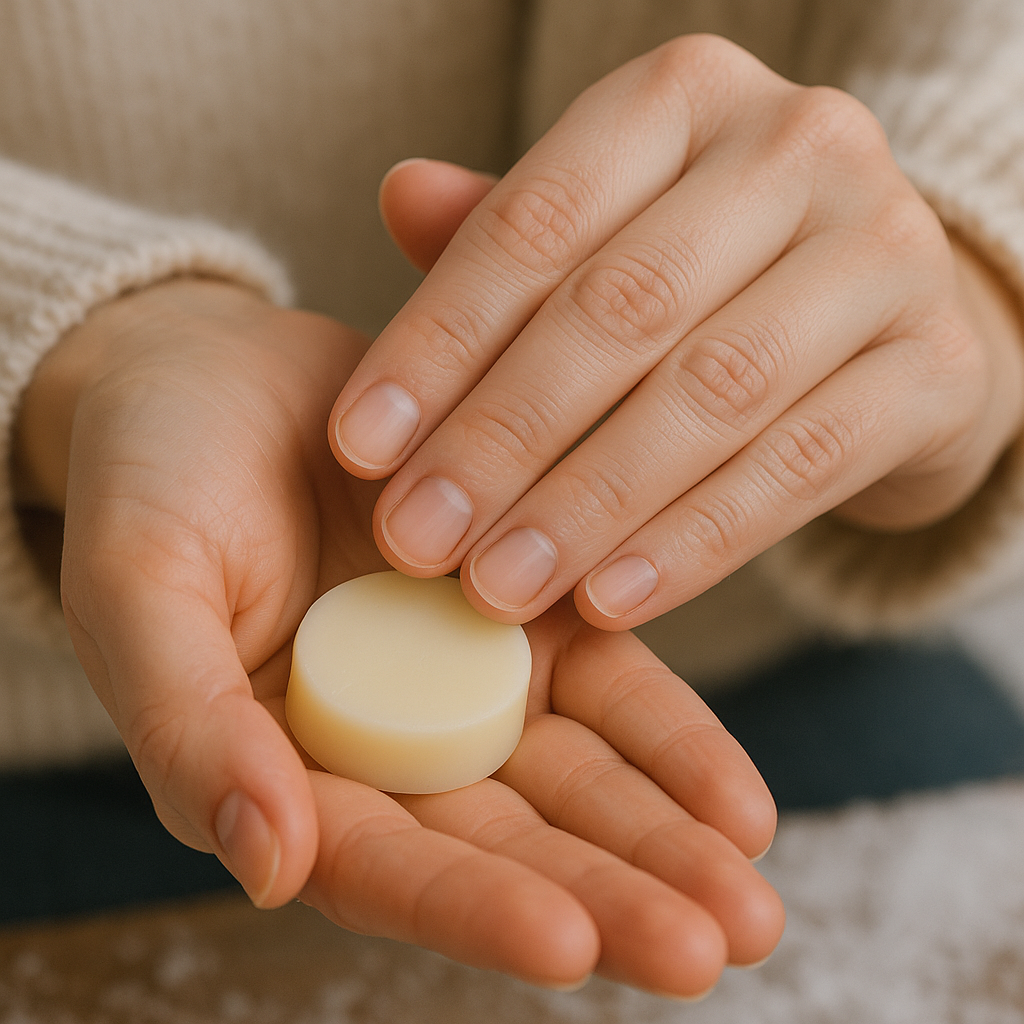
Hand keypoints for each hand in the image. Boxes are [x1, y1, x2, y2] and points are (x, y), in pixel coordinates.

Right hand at [22, 276, 781, 994]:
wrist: (214, 378)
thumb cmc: (151, 483)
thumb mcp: (140, 593)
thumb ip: (190, 726)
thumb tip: (267, 862)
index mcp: (291, 764)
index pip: (386, 863)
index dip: (471, 906)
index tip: (565, 943)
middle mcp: (392, 742)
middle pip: (508, 843)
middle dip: (608, 899)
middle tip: (709, 948)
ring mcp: (468, 676)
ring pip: (578, 780)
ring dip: (663, 839)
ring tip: (747, 896)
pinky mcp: (527, 601)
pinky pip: (611, 684)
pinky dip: (671, 741)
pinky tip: (736, 800)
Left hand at [329, 34, 1023, 628]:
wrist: (877, 315)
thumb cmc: (709, 273)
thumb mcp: (608, 228)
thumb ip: (511, 227)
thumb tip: (400, 196)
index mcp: (687, 97)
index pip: (535, 221)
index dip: (437, 343)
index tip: (358, 450)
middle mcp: (797, 149)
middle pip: (620, 310)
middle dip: (502, 438)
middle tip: (417, 540)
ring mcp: (885, 255)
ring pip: (710, 395)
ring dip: (586, 505)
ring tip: (496, 588)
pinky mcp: (934, 370)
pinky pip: (796, 467)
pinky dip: (692, 542)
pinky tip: (608, 600)